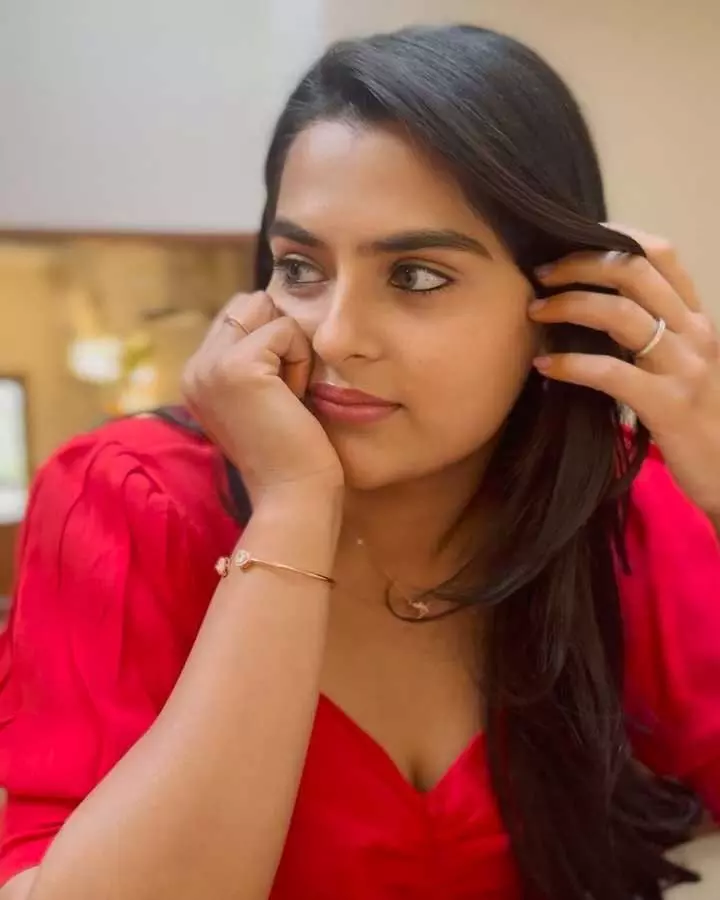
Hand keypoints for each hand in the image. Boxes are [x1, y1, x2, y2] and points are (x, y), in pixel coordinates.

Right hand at [182, 292, 343, 504]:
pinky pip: (286, 329)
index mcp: (196, 375)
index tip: (278, 394)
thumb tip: (274, 309)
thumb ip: (254, 358)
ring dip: (291, 347)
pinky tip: (294, 399)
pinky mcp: (237, 366)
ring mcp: (210, 366)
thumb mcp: (261, 396)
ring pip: (266, 308)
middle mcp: (194, 367)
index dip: (273, 341)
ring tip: (288, 395)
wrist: (292, 494)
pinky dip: (301, 360)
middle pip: (250, 302)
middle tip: (285, 392)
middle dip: (280, 336)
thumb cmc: (291, 451)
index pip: (239, 315)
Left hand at [528, 225, 719, 519]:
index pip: (661, 254)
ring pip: (620, 314)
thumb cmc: (703, 422)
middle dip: (580, 264)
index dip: (615, 236)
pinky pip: (610, 373)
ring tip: (535, 312)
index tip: (572, 238)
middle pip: (633, 272)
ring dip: (568, 305)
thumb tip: (595, 313)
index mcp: (697, 319)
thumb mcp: (687, 367)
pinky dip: (569, 364)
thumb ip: (655, 337)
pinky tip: (543, 365)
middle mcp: (695, 333)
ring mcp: (684, 367)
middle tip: (542, 274)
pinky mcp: (668, 404)